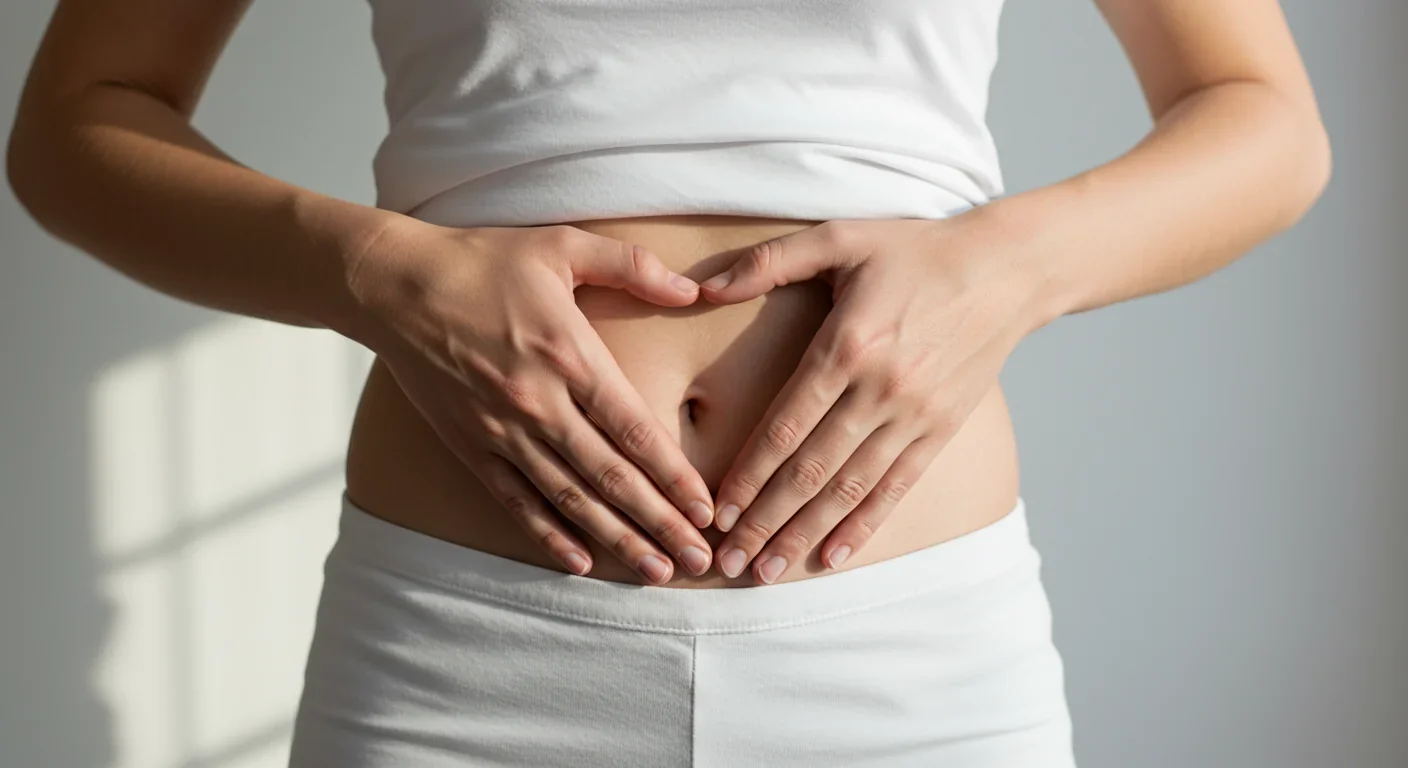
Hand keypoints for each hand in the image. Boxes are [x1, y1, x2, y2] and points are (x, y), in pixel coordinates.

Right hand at [346, 217, 716, 583]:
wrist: (394, 285)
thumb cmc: (483, 261)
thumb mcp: (562, 245)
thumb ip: (632, 265)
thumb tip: (693, 289)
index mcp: (570, 355)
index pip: (633, 430)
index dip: (674, 476)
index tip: (706, 510)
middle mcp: (540, 403)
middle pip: (611, 477)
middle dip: (660, 522)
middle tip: (699, 559)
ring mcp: (502, 431)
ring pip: (570, 498)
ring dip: (617, 539)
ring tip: (656, 571)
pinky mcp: (470, 447)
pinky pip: (516, 502)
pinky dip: (549, 536)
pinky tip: (581, 563)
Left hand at [699, 216, 1043, 583]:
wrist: (1007, 268)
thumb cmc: (913, 249)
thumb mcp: (838, 237)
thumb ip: (767, 262)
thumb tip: (698, 286)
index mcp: (847, 345)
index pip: (786, 426)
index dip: (749, 475)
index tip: (718, 513)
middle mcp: (880, 389)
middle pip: (811, 470)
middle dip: (765, 521)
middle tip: (728, 561)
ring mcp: (914, 415)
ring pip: (849, 489)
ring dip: (804, 534)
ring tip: (768, 574)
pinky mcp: (941, 430)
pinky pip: (895, 488)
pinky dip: (862, 526)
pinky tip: (832, 558)